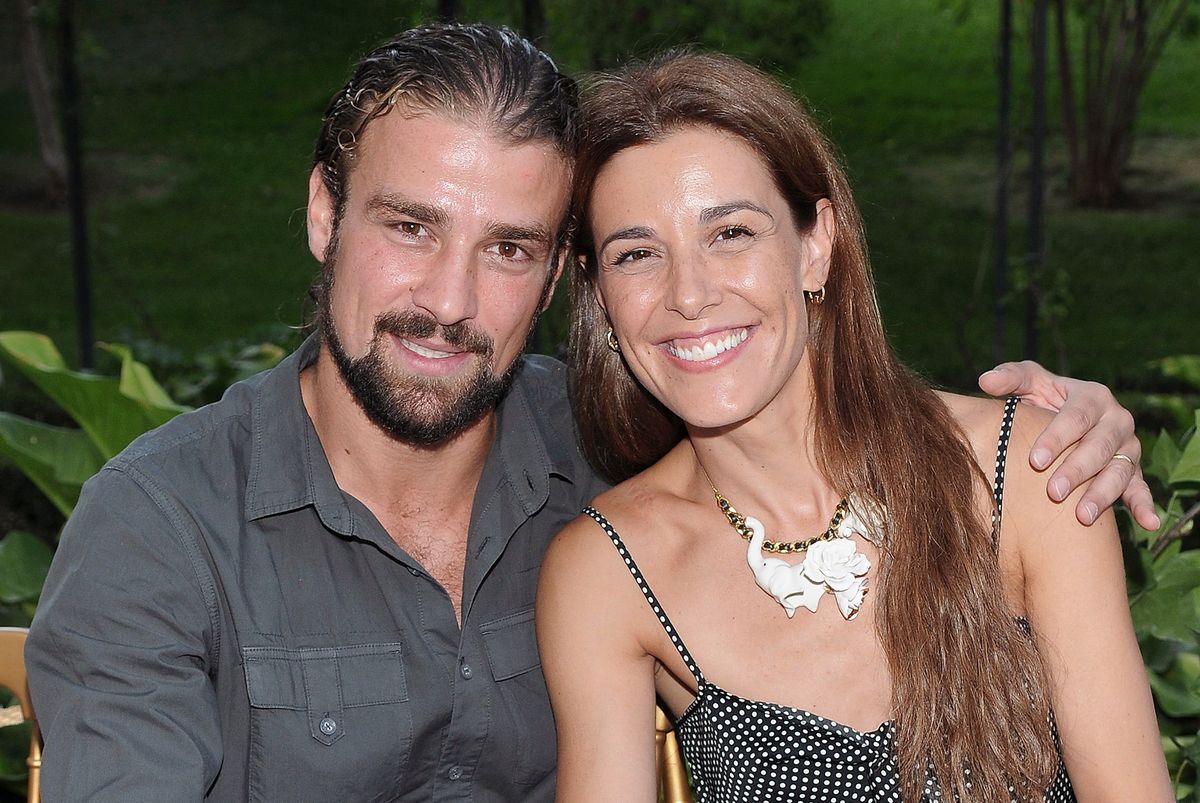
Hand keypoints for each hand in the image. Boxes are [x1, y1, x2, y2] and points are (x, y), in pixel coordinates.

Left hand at [978, 361, 1158, 529]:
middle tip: (1053, 492)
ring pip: (1119, 471)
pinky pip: (1141, 488)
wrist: (1067, 418)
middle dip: (1077, 470)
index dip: (1056, 439)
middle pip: (1099, 447)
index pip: (1075, 418)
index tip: (1035, 461)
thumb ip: (1010, 378)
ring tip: (1083, 516)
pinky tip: (1149, 522)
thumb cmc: (1044, 399)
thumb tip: (985, 381)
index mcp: (1093, 397)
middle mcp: (1117, 421)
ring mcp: (1127, 447)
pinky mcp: (1132, 470)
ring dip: (1103, 493)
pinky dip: (1145, 505)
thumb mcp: (1030, 383)